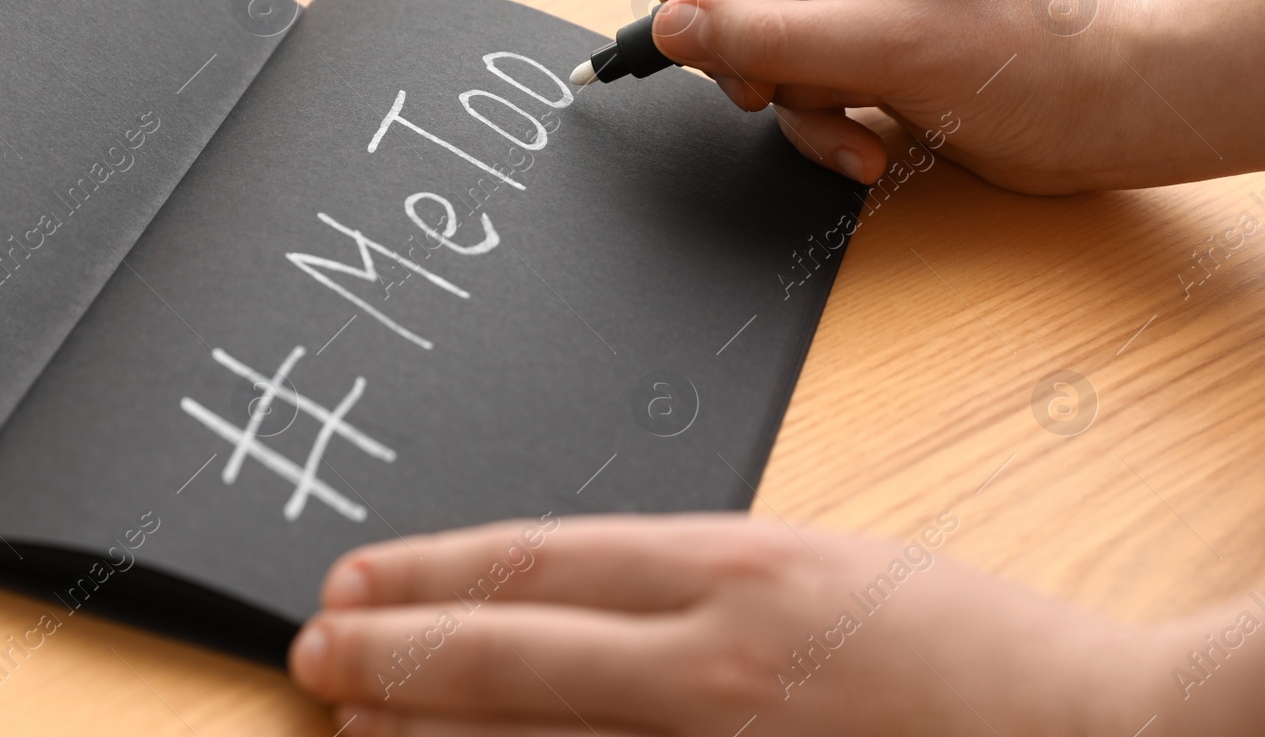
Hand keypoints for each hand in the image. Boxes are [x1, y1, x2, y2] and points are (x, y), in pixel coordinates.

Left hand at [288, 513, 1160, 735]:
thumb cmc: (970, 643)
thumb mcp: (821, 563)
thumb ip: (696, 582)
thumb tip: (568, 604)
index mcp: (739, 570)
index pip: (540, 561)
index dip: (431, 570)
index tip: (357, 577)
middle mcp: (714, 666)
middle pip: (510, 654)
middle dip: (396, 653)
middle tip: (312, 652)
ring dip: (428, 735)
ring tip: (350, 725)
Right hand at [649, 0, 1256, 193]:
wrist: (1105, 120)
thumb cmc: (1035, 56)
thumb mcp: (891, 45)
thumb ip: (772, 37)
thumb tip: (675, 28)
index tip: (704, 2)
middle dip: (744, 33)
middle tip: (759, 82)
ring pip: (750, 25)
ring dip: (786, 90)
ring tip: (845, 116)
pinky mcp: (852, 33)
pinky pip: (783, 70)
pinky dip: (813, 117)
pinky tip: (864, 144)